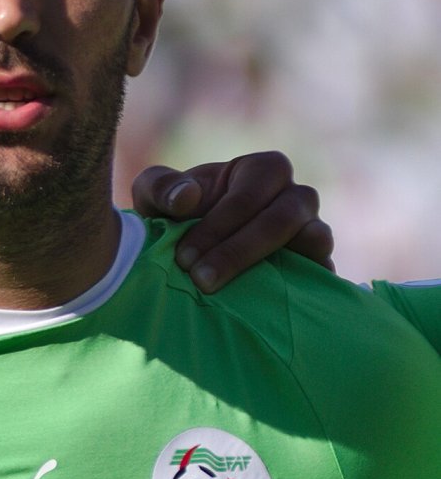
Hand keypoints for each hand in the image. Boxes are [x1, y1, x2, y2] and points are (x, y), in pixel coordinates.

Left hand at [132, 151, 333, 292]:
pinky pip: (324, 273)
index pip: (249, 194)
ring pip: (316, 239)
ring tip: (238, 291)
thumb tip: (189, 198)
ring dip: (277, 267)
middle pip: (283, 218)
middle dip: (239, 251)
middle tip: (201, 280)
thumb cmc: (175, 216)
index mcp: (262, 170)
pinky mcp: (318, 265)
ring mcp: (313, 230)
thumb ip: (161, 187)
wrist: (194, 254)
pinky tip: (271, 308)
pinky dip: (307, 288)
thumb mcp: (154, 196)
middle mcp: (295, 196)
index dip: (217, 226)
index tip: (184, 257)